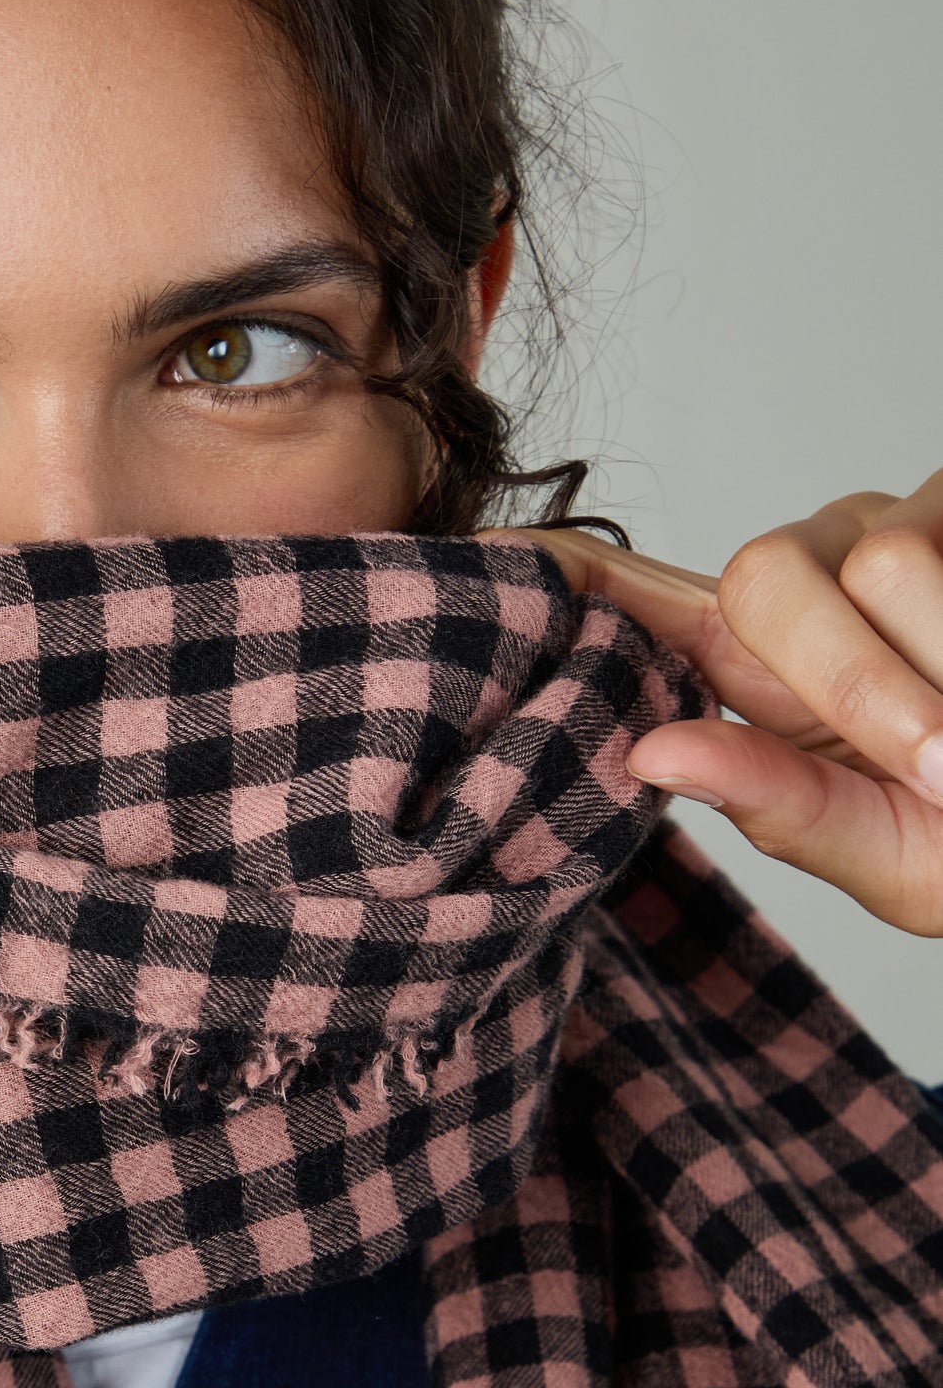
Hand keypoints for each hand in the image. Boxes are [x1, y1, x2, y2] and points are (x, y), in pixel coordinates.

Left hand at [518, 476, 942, 936]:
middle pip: (768, 579)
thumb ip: (783, 808)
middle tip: (942, 770)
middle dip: (854, 683)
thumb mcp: (894, 859)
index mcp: (766, 675)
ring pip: (883, 562)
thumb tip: (648, 754)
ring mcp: (901, 528)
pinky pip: (936, 548)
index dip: (567, 576)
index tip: (490, 560)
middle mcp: (819, 583)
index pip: (639, 601)